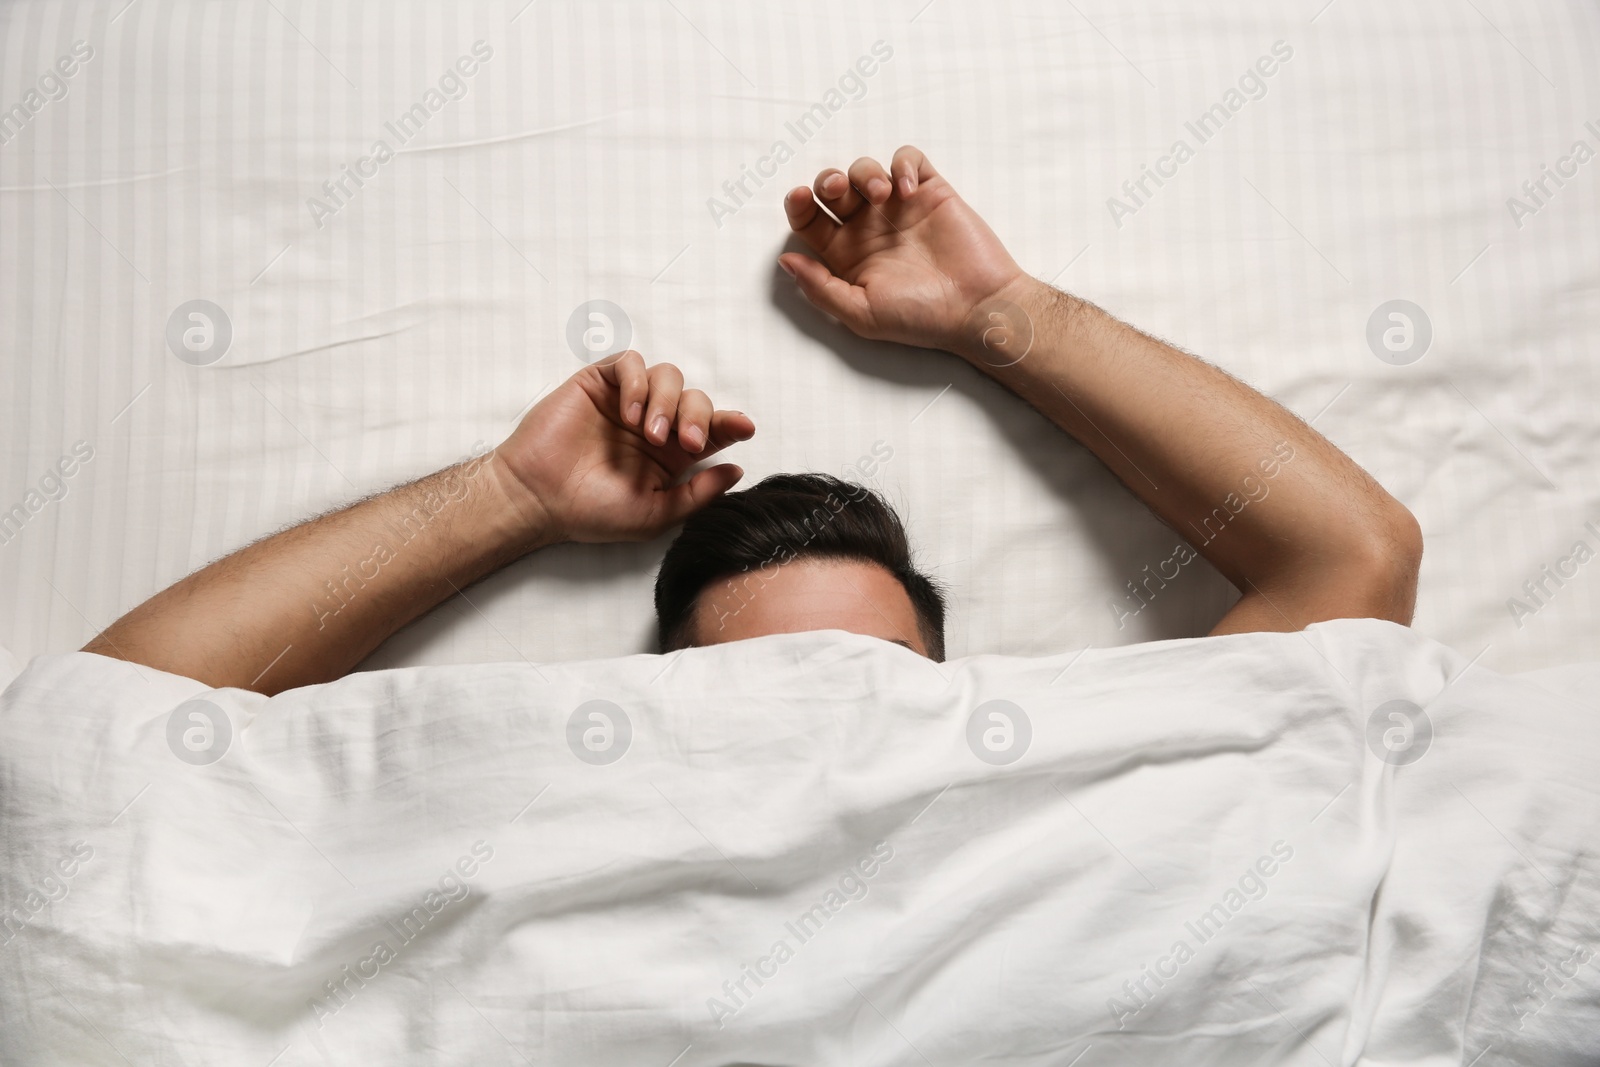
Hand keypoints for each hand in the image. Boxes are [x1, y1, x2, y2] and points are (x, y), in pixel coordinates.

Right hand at [491, 352, 754, 543]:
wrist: (539, 499)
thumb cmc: (592, 512)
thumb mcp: (655, 514)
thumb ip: (698, 494)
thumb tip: (737, 469)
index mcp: (671, 453)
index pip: (712, 429)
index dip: (731, 423)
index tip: (745, 427)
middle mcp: (654, 422)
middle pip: (696, 398)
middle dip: (698, 416)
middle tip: (686, 442)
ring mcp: (627, 401)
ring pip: (669, 376)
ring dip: (667, 401)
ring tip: (649, 432)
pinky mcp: (599, 384)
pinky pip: (630, 363)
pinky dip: (636, 383)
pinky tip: (627, 413)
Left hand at [779, 145, 1026, 358]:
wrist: (977, 306)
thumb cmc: (921, 318)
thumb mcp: (861, 313)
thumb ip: (820, 288)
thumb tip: (785, 261)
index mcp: (846, 255)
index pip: (809, 219)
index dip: (798, 204)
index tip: (801, 198)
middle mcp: (868, 228)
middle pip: (831, 188)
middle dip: (828, 180)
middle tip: (839, 190)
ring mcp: (899, 208)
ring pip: (864, 169)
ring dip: (864, 172)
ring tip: (882, 194)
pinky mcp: (930, 192)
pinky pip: (908, 159)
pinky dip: (902, 164)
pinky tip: (908, 189)